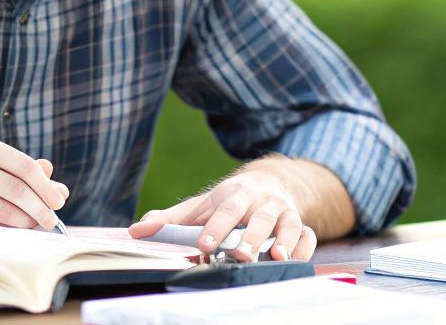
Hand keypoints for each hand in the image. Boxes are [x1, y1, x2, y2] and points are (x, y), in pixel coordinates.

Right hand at [0, 137, 67, 230]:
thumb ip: (17, 166)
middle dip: (41, 208)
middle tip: (52, 219)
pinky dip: (6, 230)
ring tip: (35, 225)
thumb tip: (54, 180)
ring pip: (5, 212)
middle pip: (17, 190)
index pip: (23, 165)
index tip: (58, 199)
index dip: (45, 185)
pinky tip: (14, 230)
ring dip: (26, 222)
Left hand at [129, 165, 316, 261]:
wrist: (270, 182)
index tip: (204, 245)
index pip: (227, 209)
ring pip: (289, 225)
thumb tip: (136, 231)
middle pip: (260, 218)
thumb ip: (171, 220)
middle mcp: (264, 200)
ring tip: (275, 258)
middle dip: (251, 237)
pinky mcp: (302, 224)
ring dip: (283, 241)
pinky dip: (304, 248)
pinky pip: (309, 236)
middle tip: (240, 255)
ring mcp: (285, 212)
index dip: (216, 226)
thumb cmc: (229, 200)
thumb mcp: (200, 205)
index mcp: (237, 192)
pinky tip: (293, 261)